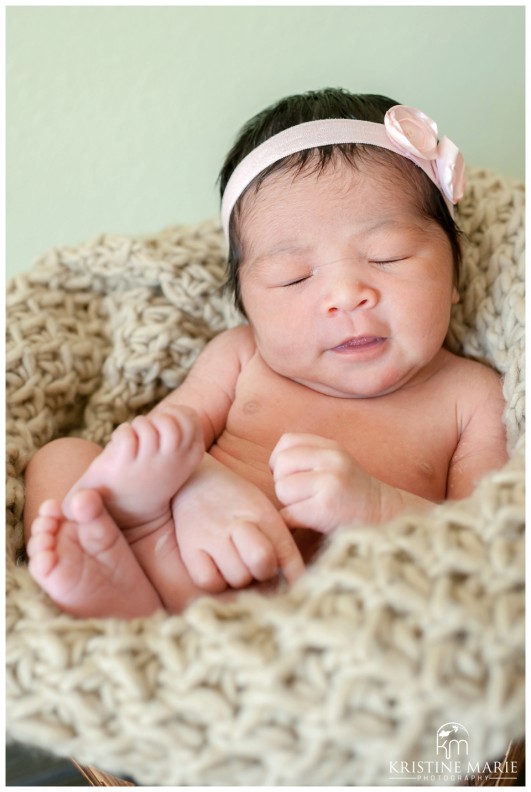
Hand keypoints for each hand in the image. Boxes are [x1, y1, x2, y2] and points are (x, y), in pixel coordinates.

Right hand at [172, 455, 304, 592]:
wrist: (194, 481)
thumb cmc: (235, 501)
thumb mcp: (262, 511)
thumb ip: (280, 541)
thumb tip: (297, 578)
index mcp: (262, 514)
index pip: (285, 550)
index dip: (296, 573)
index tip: (300, 586)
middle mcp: (237, 523)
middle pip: (262, 563)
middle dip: (264, 570)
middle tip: (255, 564)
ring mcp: (211, 535)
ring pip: (237, 577)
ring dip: (239, 577)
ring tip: (233, 561)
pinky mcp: (189, 547)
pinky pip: (208, 581)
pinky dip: (215, 581)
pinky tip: (216, 568)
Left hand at [270, 433, 381, 532]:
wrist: (386, 520)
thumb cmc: (354, 496)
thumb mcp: (337, 464)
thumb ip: (309, 457)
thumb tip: (271, 465)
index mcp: (332, 447)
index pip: (287, 441)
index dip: (281, 460)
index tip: (292, 476)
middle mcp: (331, 459)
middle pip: (281, 465)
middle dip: (283, 483)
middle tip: (301, 496)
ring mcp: (329, 482)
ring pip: (282, 489)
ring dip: (289, 504)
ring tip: (310, 508)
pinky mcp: (325, 508)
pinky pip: (289, 513)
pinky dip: (292, 522)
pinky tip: (308, 522)